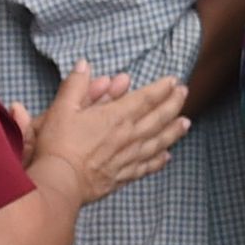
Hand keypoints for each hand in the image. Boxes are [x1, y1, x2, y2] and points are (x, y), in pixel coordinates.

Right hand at [22, 61, 188, 204]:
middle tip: (185, 93)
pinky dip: (159, 160)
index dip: (161, 88)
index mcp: (116, 117)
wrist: (60, 180)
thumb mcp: (61, 108)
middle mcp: (129, 136)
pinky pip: (147, 166)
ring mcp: (129, 157)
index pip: (146, 99)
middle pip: (159, 118)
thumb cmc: (58, 144)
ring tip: (186, 122)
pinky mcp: (124, 175)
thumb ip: (76, 86)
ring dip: (174, 131)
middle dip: (174, 103)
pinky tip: (167, 156)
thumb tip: (84, 64)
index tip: (174, 80)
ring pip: (159, 142)